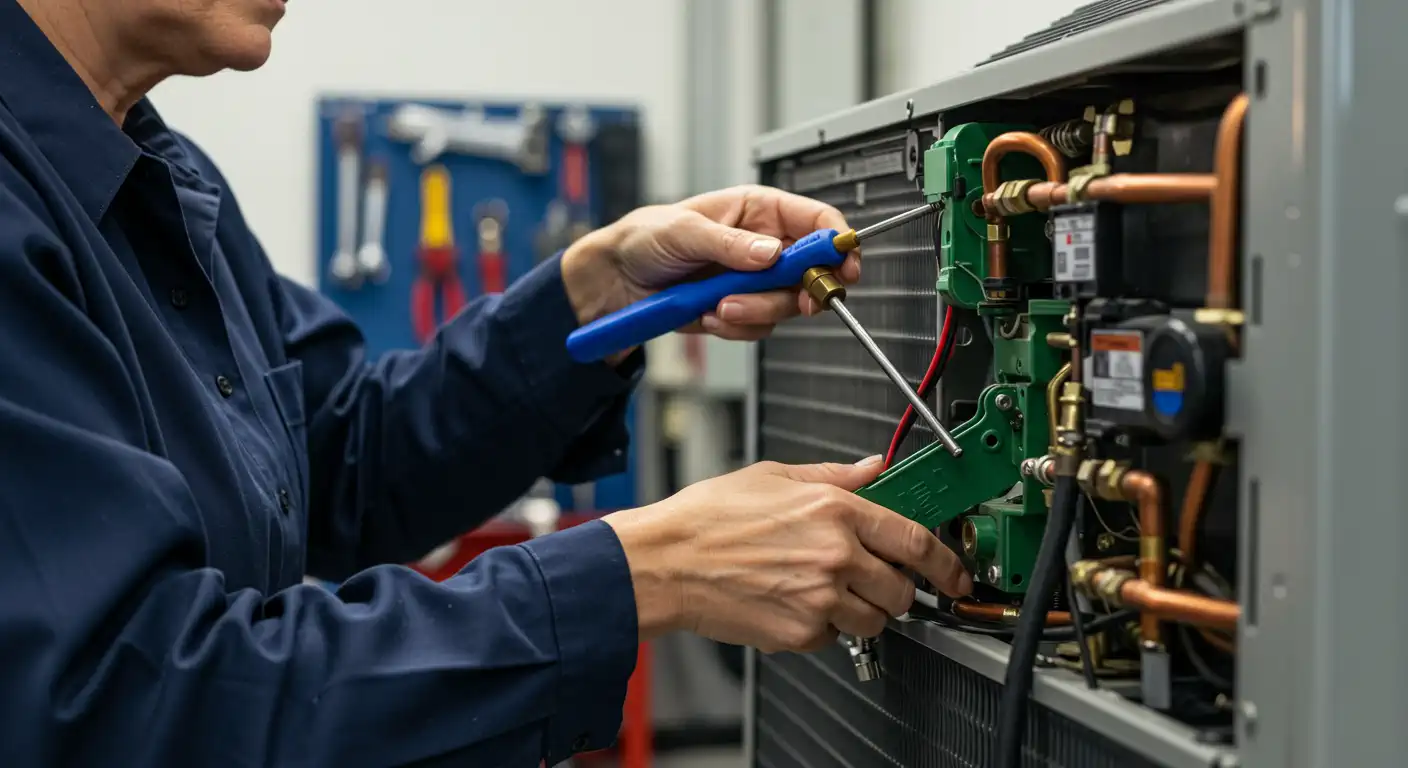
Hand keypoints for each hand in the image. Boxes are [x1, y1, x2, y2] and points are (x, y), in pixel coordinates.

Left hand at [560, 185, 858, 341]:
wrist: (616, 281)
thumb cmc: (646, 237)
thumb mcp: (684, 230)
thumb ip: (730, 244)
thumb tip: (771, 254)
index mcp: (758, 210)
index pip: (816, 220)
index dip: (836, 242)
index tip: (843, 267)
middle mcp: (763, 245)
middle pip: (810, 271)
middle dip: (798, 292)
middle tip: (794, 305)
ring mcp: (753, 280)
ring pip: (784, 305)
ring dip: (755, 311)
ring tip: (718, 306)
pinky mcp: (739, 309)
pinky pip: (757, 327)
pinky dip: (734, 326)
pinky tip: (707, 315)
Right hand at [603, 457, 972, 652]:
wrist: (665, 562)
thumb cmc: (709, 519)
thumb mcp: (774, 476)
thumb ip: (834, 475)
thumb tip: (874, 467)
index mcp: (835, 510)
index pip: (915, 540)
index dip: (946, 562)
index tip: (956, 574)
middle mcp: (835, 555)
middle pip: (901, 589)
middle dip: (895, 589)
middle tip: (872, 580)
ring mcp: (819, 597)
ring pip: (874, 620)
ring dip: (862, 611)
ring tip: (826, 591)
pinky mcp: (800, 632)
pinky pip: (835, 637)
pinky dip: (825, 627)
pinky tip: (796, 602)